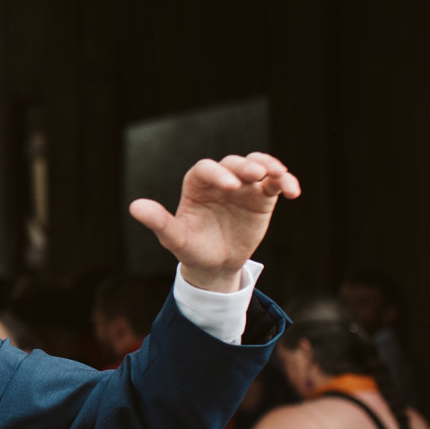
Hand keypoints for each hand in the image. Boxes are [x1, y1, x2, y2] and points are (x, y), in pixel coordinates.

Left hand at [129, 153, 300, 292]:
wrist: (216, 265)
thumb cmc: (192, 249)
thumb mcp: (175, 239)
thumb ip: (159, 222)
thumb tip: (134, 207)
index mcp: (196, 184)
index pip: (206, 169)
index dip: (217, 173)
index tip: (229, 186)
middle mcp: (220, 179)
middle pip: (234, 163)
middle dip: (245, 166)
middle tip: (255, 175)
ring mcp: (243, 186)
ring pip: (258, 166)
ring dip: (270, 166)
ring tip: (280, 176)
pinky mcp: (262, 196)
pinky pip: (275, 183)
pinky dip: (286, 182)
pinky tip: (294, 190)